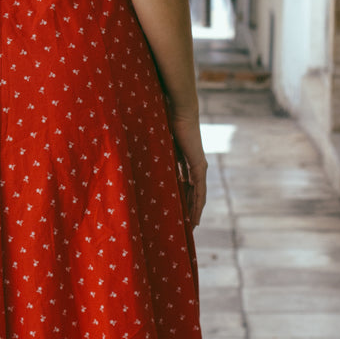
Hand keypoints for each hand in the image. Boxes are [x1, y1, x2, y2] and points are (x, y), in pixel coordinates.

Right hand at [168, 110, 206, 227]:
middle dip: (190, 208)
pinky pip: (200, 190)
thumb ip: (157, 152)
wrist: (181, 112)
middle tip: (187, 225)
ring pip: (198, 194)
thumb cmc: (168, 121)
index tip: (180, 211)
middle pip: (194, 192)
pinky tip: (196, 215)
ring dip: (195, 210)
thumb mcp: (161, 143)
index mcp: (186, 160)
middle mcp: (196, 165)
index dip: (184, 198)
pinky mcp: (200, 166)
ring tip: (192, 226)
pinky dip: (198, 203)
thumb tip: (139, 154)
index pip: (186, 184)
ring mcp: (199, 166)